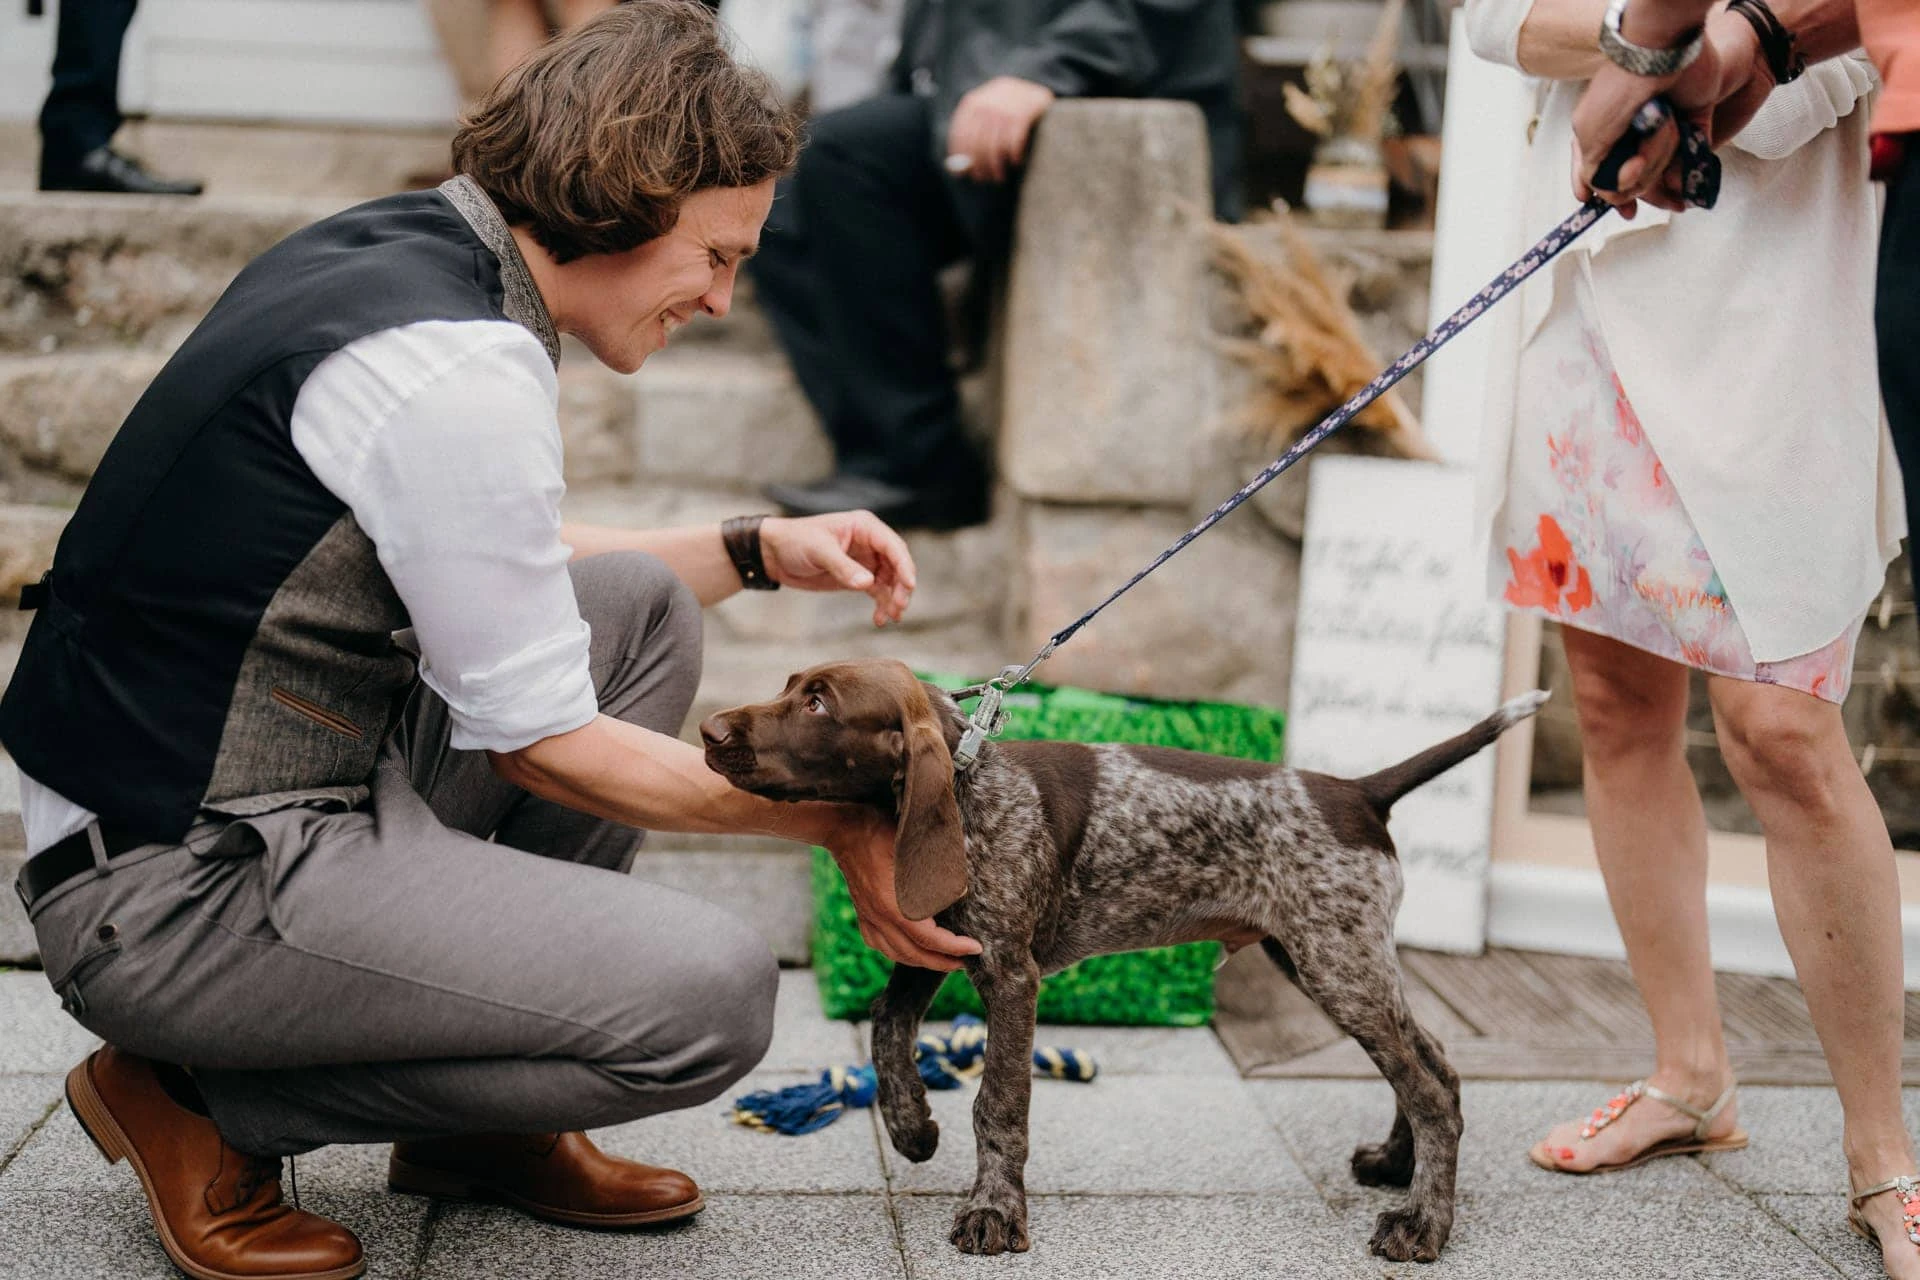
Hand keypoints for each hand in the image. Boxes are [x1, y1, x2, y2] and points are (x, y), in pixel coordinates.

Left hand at [759, 511, 915, 625]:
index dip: (904, 565)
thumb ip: (843, 567)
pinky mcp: (857, 577)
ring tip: (891, 617)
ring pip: (890, 581)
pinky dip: (881, 605)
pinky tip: (879, 619)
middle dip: (901, 586)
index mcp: (864, 527)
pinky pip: (877, 592)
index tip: (909, 586)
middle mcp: (869, 542)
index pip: (892, 546)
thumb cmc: (795, 541)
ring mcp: (865, 560)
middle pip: (897, 565)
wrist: (774, 554)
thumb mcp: (819, 551)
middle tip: (898, 606)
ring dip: (893, 599)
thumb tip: (868, 584)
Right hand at [825, 809, 980, 970]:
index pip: (928, 938)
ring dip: (921, 961)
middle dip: (942, 962)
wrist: (845, 827)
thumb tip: (962, 892)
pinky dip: (897, 952)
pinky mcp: (862, 913)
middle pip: (913, 954)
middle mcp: (879, 916)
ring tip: (943, 960)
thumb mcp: (915, 846)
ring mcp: (868, 916)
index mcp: (892, 904)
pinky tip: (909, 950)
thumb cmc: (881, 832)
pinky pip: (879, 944)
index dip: (954, 947)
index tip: (975, 949)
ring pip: (895, 953)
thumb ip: (938, 869)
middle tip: (966, 962)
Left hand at [945, 76, 1055, 183]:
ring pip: (995, 147)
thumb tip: (956, 171)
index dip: (963, 157)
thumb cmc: (1003, 109)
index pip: (960, 135)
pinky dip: (1014, 156)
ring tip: (1000, 177)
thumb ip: (969, 138)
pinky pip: (1014, 142)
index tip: (966, 174)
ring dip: (997, 167)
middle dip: (980, 166)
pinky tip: (1016, 162)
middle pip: (978, 143)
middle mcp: (986, 104)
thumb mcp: (983, 115)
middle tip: (984, 179)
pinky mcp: (1023, 113)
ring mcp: (1005, 109)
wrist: (1032, 89)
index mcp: (972, 103)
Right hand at [1574, 6, 1768, 211]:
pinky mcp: (1689, 131)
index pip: (1602, 181)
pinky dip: (1688, 167)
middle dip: (1640, 176)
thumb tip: (1603, 194)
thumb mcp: (1589, 135)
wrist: (1663, 55)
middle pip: (1634, 184)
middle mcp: (1631, 141)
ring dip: (1662, 158)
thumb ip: (1592, 172)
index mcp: (1602, 139)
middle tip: (1639, 160)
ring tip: (1664, 131)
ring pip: (1660, 176)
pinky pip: (1689, 164)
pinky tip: (1684, 155)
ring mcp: (1660, 137)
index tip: (1622, 208)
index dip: (1610, 198)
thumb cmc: (1620, 91)